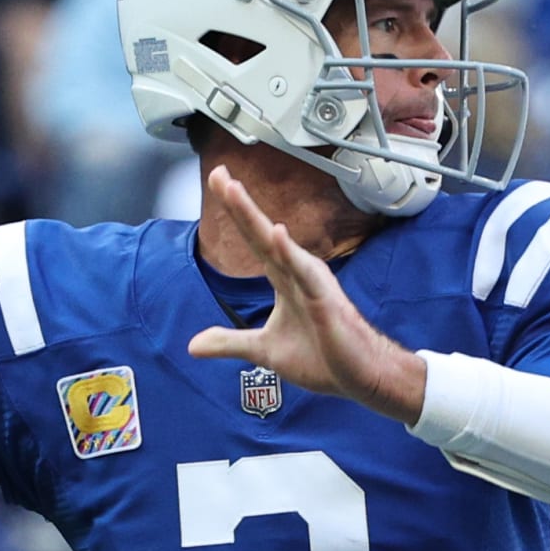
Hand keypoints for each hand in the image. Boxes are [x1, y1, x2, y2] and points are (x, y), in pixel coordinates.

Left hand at [187, 167, 427, 423]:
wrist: (357, 377)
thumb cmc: (321, 356)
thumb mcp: (264, 350)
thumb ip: (230, 343)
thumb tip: (192, 346)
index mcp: (284, 278)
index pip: (254, 239)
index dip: (236, 211)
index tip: (219, 181)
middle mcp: (297, 272)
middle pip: (261, 232)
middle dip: (238, 203)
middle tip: (218, 173)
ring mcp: (311, 283)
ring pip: (278, 245)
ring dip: (254, 218)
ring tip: (234, 190)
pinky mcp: (325, 300)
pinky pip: (305, 273)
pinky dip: (289, 253)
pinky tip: (275, 233)